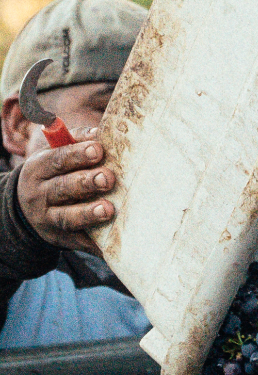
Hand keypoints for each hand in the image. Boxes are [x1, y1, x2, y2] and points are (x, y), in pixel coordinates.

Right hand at [16, 131, 113, 254]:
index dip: (77, 155)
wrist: (28, 210)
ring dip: (88, 214)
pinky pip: (79, 241)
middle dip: (86, 182)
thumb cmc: (55, 174)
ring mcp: (49, 220)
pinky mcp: (62, 239)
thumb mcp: (55, 155)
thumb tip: (101, 131)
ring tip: (107, 209)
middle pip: (63, 188)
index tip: (99, 150)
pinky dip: (95, 243)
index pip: (58, 160)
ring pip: (67, 217)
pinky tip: (112, 241)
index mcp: (40, 169)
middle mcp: (41, 195)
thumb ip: (76, 141)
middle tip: (108, 178)